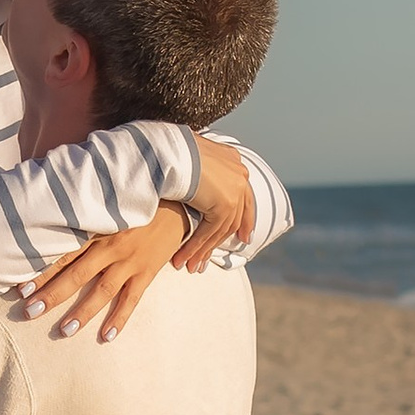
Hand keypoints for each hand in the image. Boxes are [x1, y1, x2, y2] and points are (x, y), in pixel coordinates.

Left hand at [12, 201, 196, 341]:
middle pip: (76, 274)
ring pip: (102, 291)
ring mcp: (129, 261)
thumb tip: (45, 213)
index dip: (41, 270)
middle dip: (52, 294)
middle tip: (30, 311)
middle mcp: (110, 246)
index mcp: (96, 228)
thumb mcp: (105, 202)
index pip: (62, 252)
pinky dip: (120, 318)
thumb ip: (80, 213)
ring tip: (64, 331)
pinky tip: (107, 337)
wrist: (176, 200)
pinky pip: (132, 300)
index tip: (20, 287)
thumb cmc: (133, 200)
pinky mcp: (147, 271)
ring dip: (83, 312)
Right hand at [179, 136, 253, 264]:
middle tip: (208, 260)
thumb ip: (198, 168)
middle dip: (219, 242)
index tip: (244, 236)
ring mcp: (234, 192)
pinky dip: (195, 248)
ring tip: (189, 265)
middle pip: (233, 217)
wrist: (169, 149)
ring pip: (220, 229)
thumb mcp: (189, 156)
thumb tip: (191, 171)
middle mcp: (239, 176)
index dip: (244, 219)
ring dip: (202, 250)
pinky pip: (209, 233)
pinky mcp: (224, 205)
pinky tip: (184, 258)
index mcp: (233, 162)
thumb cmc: (170, 149)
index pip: (243, 196)